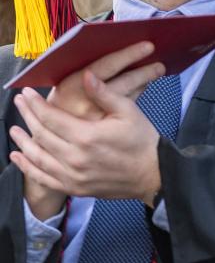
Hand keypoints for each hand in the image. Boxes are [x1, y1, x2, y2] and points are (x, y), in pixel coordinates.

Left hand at [10, 78, 162, 205]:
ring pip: (37, 157)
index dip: (36, 105)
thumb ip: (104, 94)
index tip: (26, 94)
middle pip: (41, 135)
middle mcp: (75, 157)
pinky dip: (27, 167)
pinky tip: (18, 157)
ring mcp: (72, 175)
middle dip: (27, 117)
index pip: (51, 118)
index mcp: (87, 136)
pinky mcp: (74, 187)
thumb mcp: (128, 112)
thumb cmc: (142, 141)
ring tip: (14, 130)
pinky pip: (43, 178)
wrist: (152, 174)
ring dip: (23, 142)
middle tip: (19, 104)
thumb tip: (87, 75)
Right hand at [44, 41, 163, 120]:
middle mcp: (81, 104)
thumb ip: (84, 69)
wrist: (50, 135)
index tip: (147, 46)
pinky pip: (126, 107)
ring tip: (158, 68)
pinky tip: (145, 84)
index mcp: (68, 86)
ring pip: (126, 95)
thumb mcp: (65, 83)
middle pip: (120, 82)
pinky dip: (137, 93)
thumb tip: (114, 43)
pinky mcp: (103, 129)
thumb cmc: (61, 99)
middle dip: (143, 70)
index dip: (126, 55)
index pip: (103, 67)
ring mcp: (94, 119)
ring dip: (143, 80)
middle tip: (160, 61)